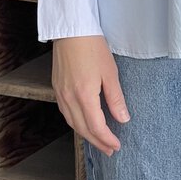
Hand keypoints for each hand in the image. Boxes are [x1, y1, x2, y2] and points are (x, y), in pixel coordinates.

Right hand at [52, 35, 129, 154]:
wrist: (71, 30)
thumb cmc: (92, 47)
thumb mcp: (110, 72)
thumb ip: (116, 98)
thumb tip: (123, 119)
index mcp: (84, 96)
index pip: (96, 127)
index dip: (107, 139)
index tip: (116, 146)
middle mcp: (69, 99)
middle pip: (83, 129)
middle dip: (97, 142)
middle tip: (109, 150)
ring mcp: (60, 94)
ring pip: (72, 123)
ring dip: (86, 135)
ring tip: (99, 140)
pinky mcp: (56, 88)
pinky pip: (66, 113)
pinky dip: (76, 123)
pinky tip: (84, 123)